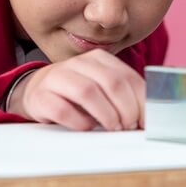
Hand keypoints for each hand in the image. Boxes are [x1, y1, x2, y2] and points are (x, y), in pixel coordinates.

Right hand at [7, 49, 144, 130]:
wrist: (38, 90)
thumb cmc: (77, 92)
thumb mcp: (102, 87)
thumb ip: (124, 95)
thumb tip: (147, 117)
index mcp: (98, 58)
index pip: (127, 77)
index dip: (140, 101)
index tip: (144, 120)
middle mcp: (78, 63)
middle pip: (111, 82)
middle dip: (126, 108)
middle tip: (129, 126)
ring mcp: (57, 77)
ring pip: (88, 92)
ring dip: (106, 115)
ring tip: (113, 128)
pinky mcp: (41, 97)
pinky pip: (63, 110)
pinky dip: (80, 122)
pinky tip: (88, 127)